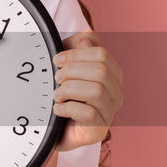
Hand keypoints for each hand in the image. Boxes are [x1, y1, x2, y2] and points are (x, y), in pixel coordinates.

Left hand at [52, 31, 122, 151]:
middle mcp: (115, 93)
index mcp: (111, 74)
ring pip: (97, 91)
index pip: (102, 54)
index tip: (56, 60)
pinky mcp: (98, 131)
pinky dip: (68, 108)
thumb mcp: (65, 66)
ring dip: (69, 90)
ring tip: (56, 95)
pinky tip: (58, 109)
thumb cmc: (60, 95)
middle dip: (72, 71)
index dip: (76, 54)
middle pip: (101, 71)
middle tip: (56, 78)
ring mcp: (109, 113)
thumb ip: (76, 48)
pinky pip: (89, 114)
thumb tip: (86, 36)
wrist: (50, 128)